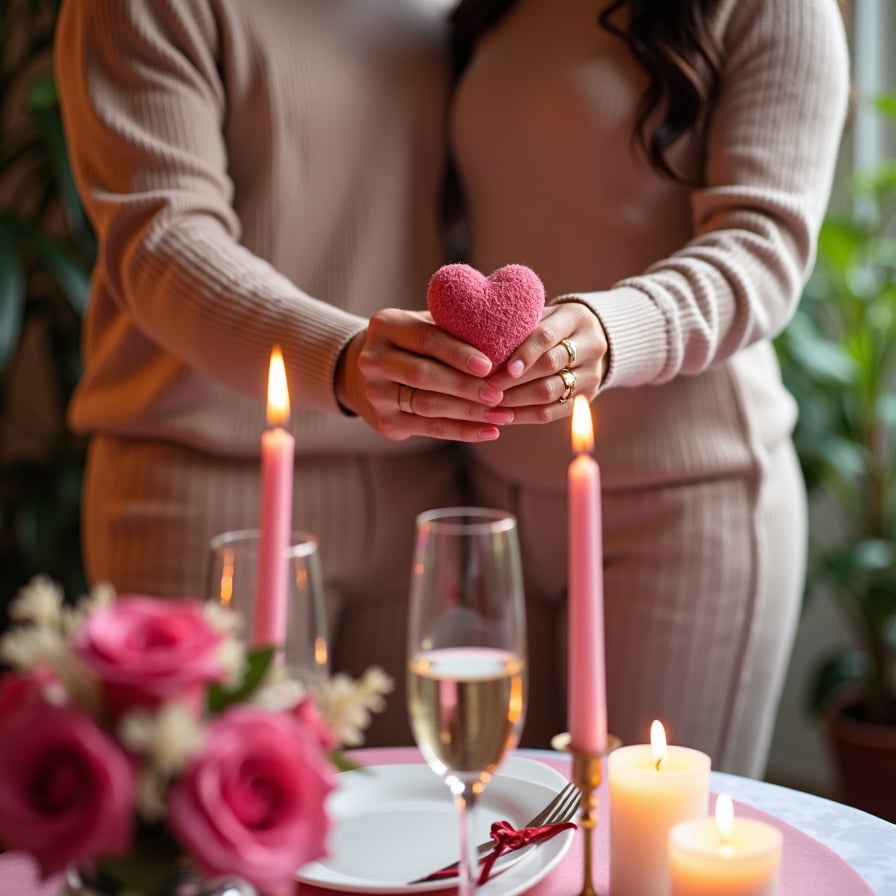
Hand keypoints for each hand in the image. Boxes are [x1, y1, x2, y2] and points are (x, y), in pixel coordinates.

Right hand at [336, 308, 514, 440]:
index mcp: (386, 326)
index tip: (488, 365)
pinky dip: (462, 431)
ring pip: (428, 405)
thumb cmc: (413, 344)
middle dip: (465, 386)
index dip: (458, 353)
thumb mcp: (424, 325)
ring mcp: (376, 394)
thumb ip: (452, 327)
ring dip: (469, 412)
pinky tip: (489, 431)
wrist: (365, 374)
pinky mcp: (385, 422)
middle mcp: (373, 360)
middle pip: (424, 375)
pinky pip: (429, 429)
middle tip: (499, 394)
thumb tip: (504, 336)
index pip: (426, 339)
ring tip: (502, 415)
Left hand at [485, 301, 607, 424]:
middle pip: (549, 365)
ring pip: (550, 391)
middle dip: (514, 379)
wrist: (591, 341)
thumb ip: (520, 328)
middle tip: (486, 388)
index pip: (547, 337)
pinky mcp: (586, 398)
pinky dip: (525, 415)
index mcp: (576, 319)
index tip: (500, 368)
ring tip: (489, 403)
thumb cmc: (552, 326)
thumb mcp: (542, 317)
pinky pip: (553, 412)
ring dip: (516, 400)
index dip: (523, 353)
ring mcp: (591, 374)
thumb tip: (482, 345)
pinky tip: (504, 416)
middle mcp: (590, 346)